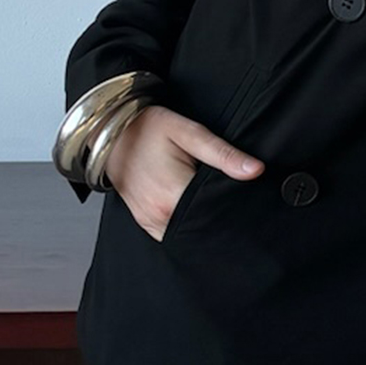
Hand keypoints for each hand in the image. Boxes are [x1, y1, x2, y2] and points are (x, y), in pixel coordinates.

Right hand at [103, 103, 263, 240]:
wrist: (109, 133)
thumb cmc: (146, 128)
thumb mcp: (188, 132)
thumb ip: (223, 154)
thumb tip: (255, 170)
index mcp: (173, 196)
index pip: (217, 215)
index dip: (236, 211)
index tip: (248, 207)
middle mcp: (160, 215)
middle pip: (203, 229)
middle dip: (221, 221)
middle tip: (238, 208)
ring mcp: (150, 222)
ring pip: (187, 236)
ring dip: (203, 226)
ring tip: (217, 209)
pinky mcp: (145, 223)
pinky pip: (171, 235)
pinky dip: (186, 227)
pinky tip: (197, 214)